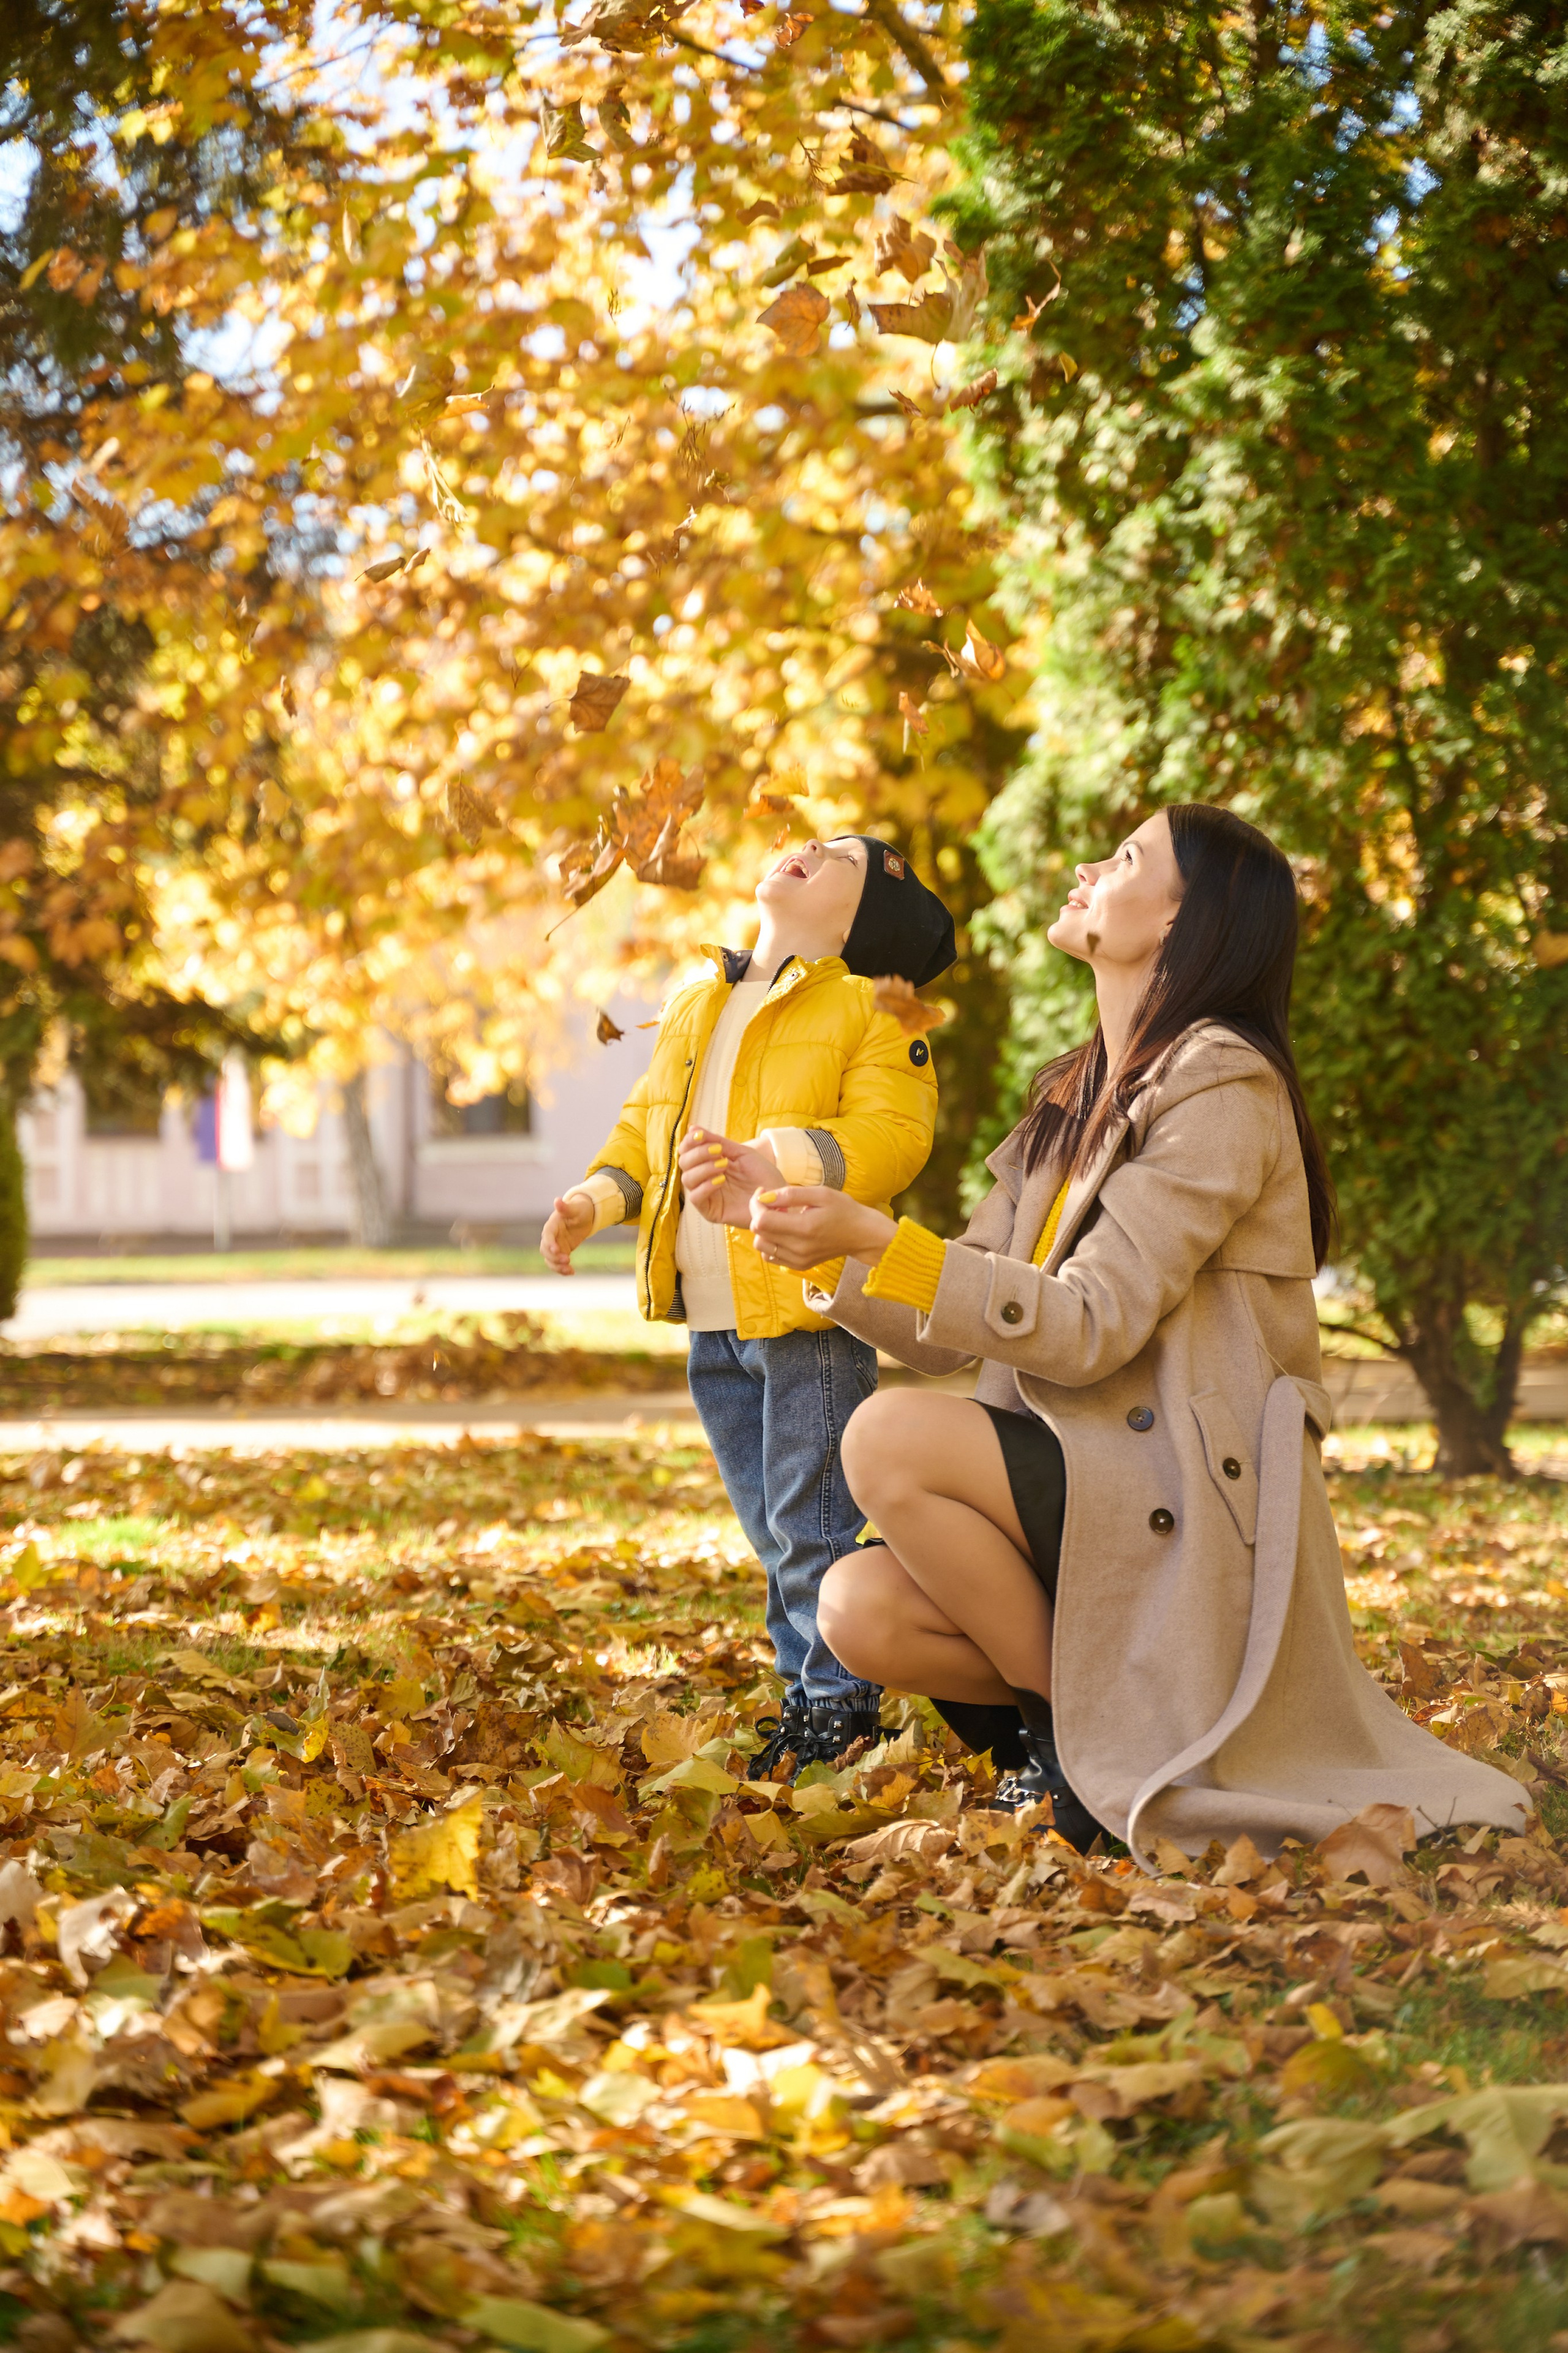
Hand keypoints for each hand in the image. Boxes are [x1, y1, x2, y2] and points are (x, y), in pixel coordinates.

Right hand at [542, 1191, 594, 1274]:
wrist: (584, 1215)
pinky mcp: (561, 1252)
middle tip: (567, 1260)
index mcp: (552, 1225)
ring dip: (557, 1266)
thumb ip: (566, 1207)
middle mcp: (551, 1237)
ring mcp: (555, 1245)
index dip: (550, 1243)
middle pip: (545, 1250)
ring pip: (550, 1260)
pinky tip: (572, 1272)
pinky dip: (562, 1270)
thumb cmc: (580, 1209)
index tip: (556, 1250)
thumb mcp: (576, 1208)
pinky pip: (558, 1263)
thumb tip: (557, 1201)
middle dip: (554, 1257)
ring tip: (569, 1270)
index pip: (547, 1235)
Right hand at [677, 1126, 783, 1229]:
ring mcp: (707, 1195)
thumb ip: (717, 1142)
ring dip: (703, 1168)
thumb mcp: (741, 1153)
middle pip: (684, 1163)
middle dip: (698, 1154)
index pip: (687, 1151)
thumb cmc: (763, 1175)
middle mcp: (704, 1178)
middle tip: (718, 1152)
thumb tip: (692, 1128)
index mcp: (709, 1163)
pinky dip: (705, 1186)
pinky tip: (721, 1180)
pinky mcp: (711, 1211)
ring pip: (687, 1180)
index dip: (689, 1141)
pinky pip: (696, 1199)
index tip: (699, 1135)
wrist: (779, 1197)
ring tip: (723, 1166)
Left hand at [750, 1185, 897, 1272]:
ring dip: (764, 1229)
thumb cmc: (844, 1210)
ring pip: (761, 1245)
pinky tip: (783, 1231)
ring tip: (780, 1217)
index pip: (761, 1221)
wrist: (862, 1235)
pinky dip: (770, 1242)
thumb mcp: (821, 1193)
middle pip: (758, 1233)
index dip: (756, 1204)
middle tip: (774, 1202)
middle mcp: (799, 1248)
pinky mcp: (799, 1266)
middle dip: (758, 1213)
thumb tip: (764, 1197)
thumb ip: (790, 1194)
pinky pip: (770, 1256)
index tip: (764, 1192)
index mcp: (804, 1228)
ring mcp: (798, 1260)